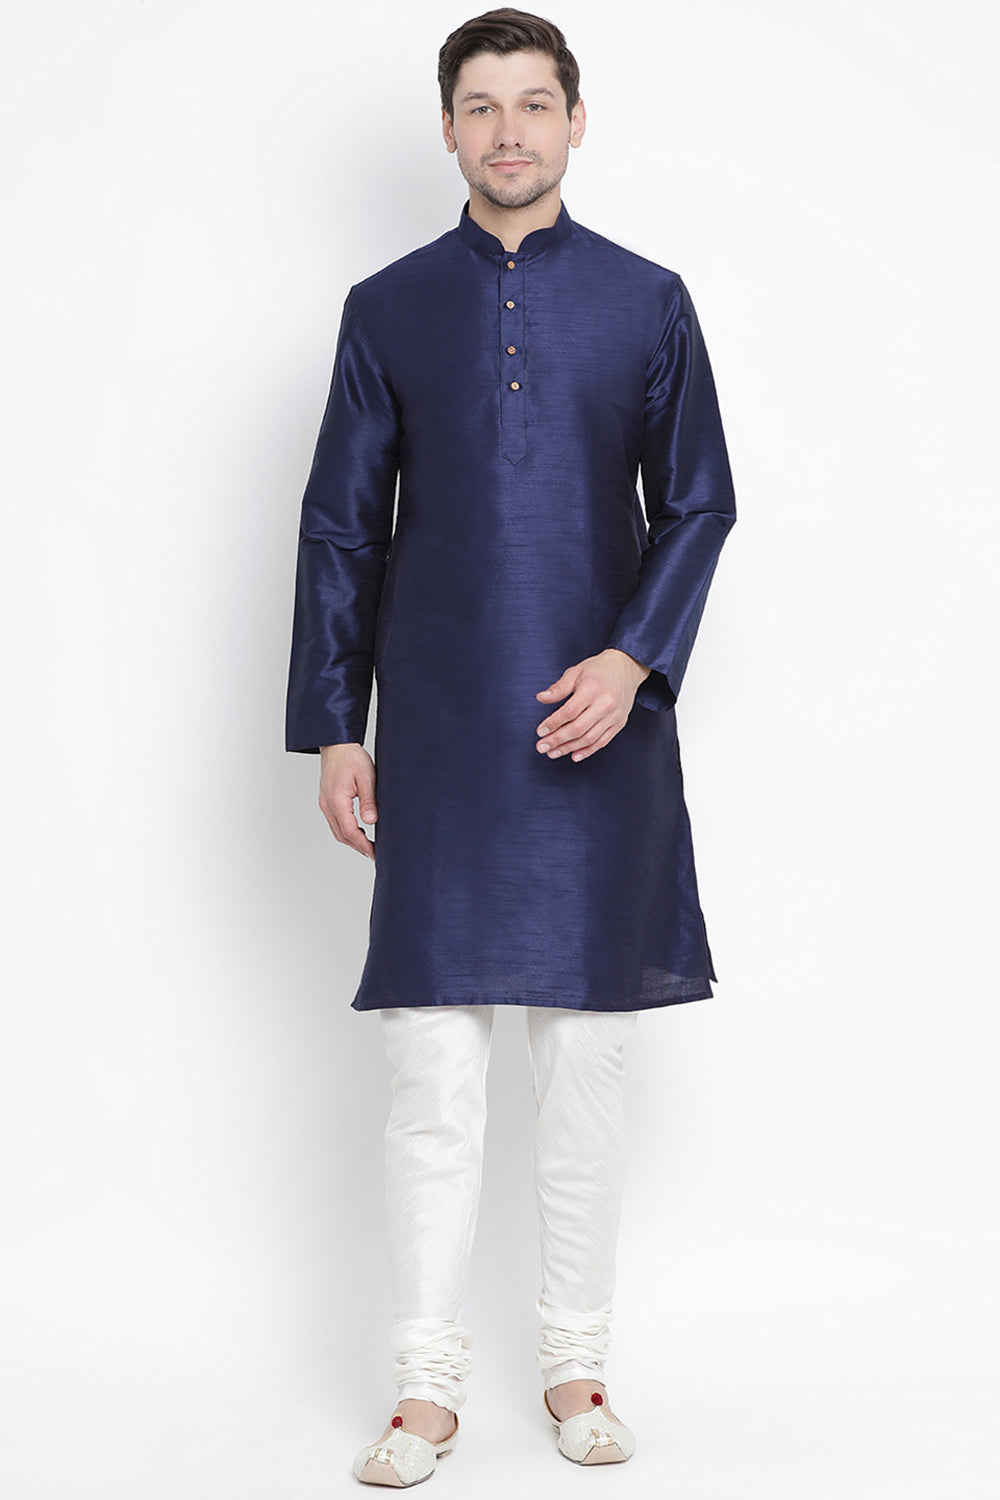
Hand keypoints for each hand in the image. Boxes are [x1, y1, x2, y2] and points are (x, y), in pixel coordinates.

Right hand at [318, 743, 376, 859]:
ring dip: (352, 841)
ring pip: (337, 831)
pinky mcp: (326, 800)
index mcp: (337, 800)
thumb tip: (371, 821)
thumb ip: (368, 801)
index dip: (363, 845)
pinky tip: (357, 832)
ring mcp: (325, 803)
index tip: (375, 853)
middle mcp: (327, 805)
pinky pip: (335, 822)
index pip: (350, 831)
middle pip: (342, 835)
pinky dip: (346, 831)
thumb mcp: (366, 777)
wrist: (336, 744)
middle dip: (358, 847)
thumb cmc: (351, 757)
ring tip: (368, 847)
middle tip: (374, 854)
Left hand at [535, 648, 651, 761]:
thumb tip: (541, 698)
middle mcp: (605, 704)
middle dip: (557, 740)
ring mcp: (614, 715)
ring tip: (552, 753)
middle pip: (578, 728)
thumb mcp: (576, 672)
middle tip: (542, 747)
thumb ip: (559, 687)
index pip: (569, 712)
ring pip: (589, 738)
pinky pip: (602, 742)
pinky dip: (588, 751)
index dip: (553, 723)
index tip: (540, 731)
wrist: (626, 667)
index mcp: (592, 689)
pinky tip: (574, 755)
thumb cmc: (598, 669)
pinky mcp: (619, 723)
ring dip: (569, 748)